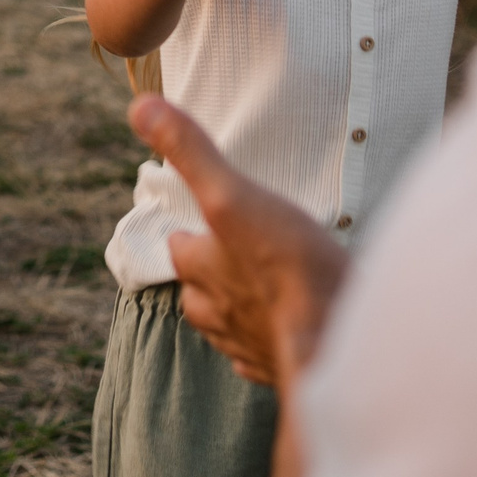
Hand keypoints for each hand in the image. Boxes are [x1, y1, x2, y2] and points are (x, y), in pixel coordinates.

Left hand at [131, 95, 347, 388]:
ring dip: (238, 309)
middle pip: (200, 293)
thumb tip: (139, 106)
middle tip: (235, 255)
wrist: (338, 341)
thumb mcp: (234, 195)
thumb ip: (190, 153)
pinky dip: (267, 342)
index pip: (180, 247)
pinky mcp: (284, 370)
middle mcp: (217, 312)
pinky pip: (264, 356)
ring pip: (229, 326)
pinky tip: (284, 332)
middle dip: (211, 276)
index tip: (201, 223)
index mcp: (202, 269)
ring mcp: (250, 345)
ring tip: (258, 292)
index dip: (189, 234)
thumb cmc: (286, 265)